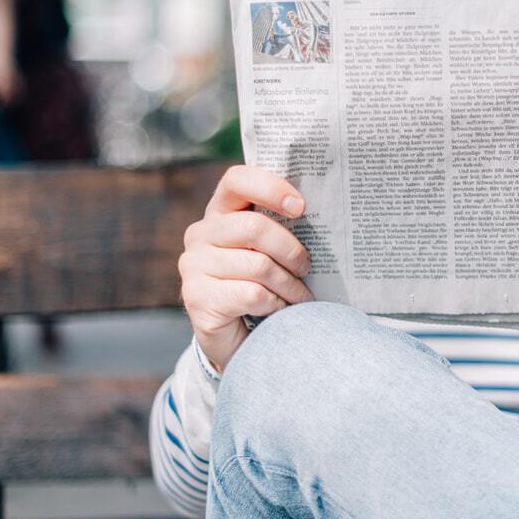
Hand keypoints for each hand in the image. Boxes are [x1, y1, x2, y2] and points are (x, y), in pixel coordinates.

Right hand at [178, 166, 314, 370]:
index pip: (237, 180)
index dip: (270, 188)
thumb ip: (282, 228)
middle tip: (306, 267)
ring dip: (289, 285)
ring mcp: (193, 265)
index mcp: (220, 212)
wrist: (237, 338)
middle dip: (291, 250)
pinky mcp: (197, 297)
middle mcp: (200, 234)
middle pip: (254, 227)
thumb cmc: (262, 285)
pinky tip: (279, 310)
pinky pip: (252, 294)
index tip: (301, 208)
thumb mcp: (271, 251)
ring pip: (258, 265)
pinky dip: (276, 304)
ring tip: (300, 297)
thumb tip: (325, 213)